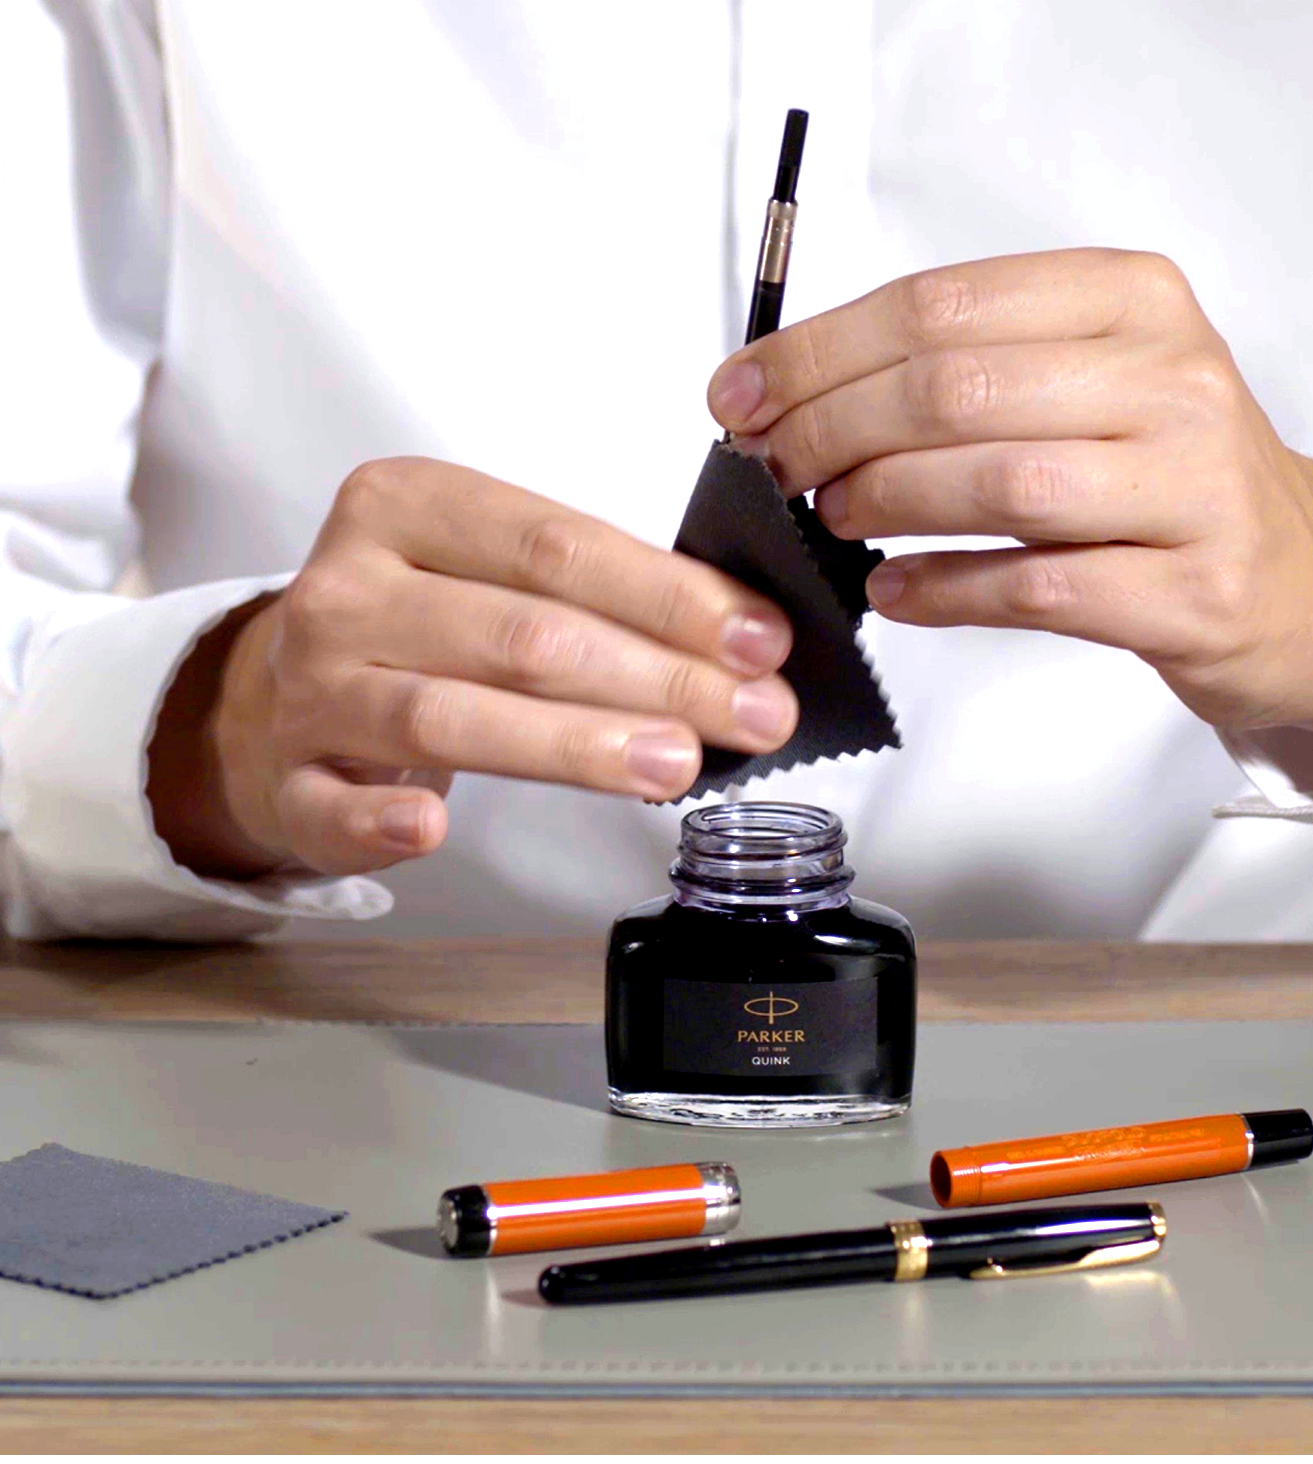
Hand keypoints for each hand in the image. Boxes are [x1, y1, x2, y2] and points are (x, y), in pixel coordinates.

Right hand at [147, 459, 796, 877]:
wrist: (275, 695)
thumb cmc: (415, 624)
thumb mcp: (487, 570)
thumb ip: (591, 591)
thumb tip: (739, 641)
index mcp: (405, 507)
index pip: (555, 545)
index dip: (668, 595)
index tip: (759, 640)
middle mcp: (349, 589)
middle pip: (521, 634)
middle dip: (656, 677)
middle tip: (754, 716)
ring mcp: (312, 688)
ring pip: (448, 715)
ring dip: (571, 744)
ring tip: (673, 765)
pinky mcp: (289, 780)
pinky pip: (329, 807)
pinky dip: (377, 820)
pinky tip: (431, 828)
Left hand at [708, 249, 1312, 774]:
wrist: (1297, 576)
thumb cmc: (1163, 475)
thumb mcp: (1088, 380)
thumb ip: (963, 371)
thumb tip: (791, 396)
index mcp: (1134, 299)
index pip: (943, 306)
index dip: (819, 353)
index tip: (742, 397)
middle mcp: (1172, 378)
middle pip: (956, 389)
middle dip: (831, 429)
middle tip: (775, 467)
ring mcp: (1192, 487)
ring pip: (997, 482)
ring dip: (884, 502)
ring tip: (830, 518)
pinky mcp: (1192, 591)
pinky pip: (1034, 587)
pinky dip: (942, 590)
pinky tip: (892, 590)